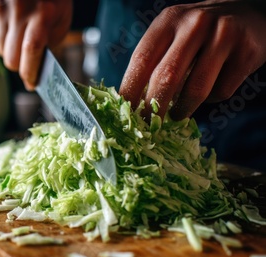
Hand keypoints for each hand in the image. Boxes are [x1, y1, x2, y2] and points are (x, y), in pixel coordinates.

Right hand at [0, 0, 72, 89]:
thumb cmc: (53, 0)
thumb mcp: (60, 21)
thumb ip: (47, 46)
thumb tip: (33, 73)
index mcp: (43, 14)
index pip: (31, 50)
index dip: (30, 72)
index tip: (32, 84)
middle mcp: (19, 10)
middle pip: (11, 57)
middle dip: (20, 66)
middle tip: (28, 65)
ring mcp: (1, 6)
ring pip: (1, 49)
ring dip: (12, 50)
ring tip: (22, 36)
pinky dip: (3, 38)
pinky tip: (14, 26)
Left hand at [119, 0, 265, 119]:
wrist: (248, 13)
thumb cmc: (199, 32)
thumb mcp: (173, 33)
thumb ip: (155, 60)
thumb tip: (133, 103)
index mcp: (169, 20)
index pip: (142, 60)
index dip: (130, 90)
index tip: (125, 113)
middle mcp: (195, 24)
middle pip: (166, 76)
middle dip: (154, 108)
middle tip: (148, 125)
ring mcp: (224, 36)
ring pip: (196, 89)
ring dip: (182, 110)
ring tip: (176, 115)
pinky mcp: (247, 52)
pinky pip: (221, 91)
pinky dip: (211, 99)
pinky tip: (209, 91)